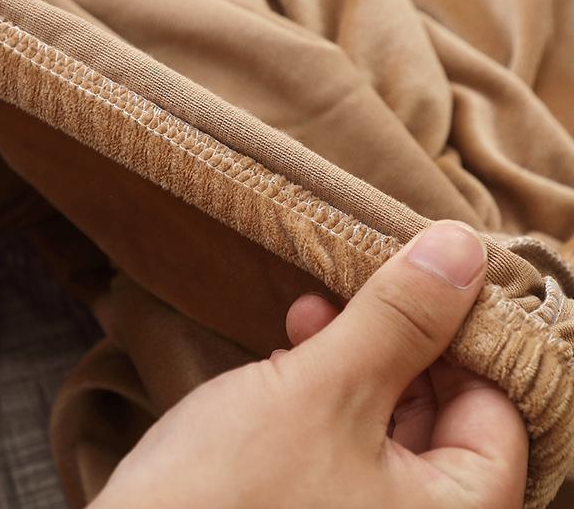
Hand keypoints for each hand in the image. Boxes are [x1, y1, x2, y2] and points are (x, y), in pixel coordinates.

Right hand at [91, 222, 527, 508]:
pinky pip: (343, 438)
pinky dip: (324, 388)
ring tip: (310, 311)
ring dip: (355, 355)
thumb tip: (463, 249)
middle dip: (399, 340)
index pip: (499, 413)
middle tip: (362, 286)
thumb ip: (401, 319)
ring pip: (386, 420)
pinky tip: (289, 352)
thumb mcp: (326, 388)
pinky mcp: (313, 507)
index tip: (424, 276)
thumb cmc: (232, 492)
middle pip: (443, 413)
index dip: (465, 337)